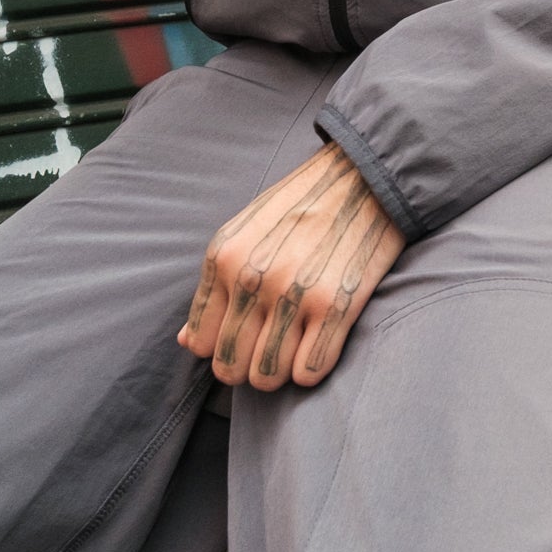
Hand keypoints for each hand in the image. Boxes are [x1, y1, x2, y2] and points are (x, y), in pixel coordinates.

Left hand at [179, 143, 404, 390]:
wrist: (365, 175)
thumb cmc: (302, 204)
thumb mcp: (244, 232)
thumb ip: (216, 287)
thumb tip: (187, 343)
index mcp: (223, 258)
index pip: (200, 342)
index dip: (220, 350)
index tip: (244, 341)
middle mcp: (252, 279)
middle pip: (229, 366)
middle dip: (247, 368)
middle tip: (269, 353)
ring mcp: (294, 294)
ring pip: (266, 376)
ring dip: (280, 372)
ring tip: (294, 350)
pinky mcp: (336, 305)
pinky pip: (309, 371)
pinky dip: (311, 369)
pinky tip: (319, 346)